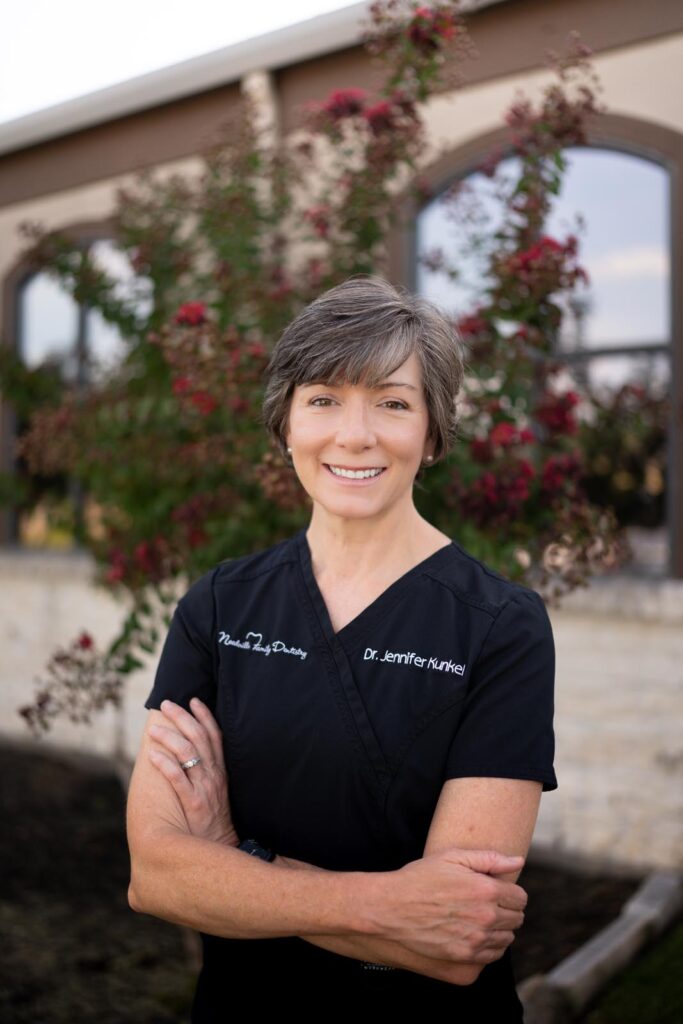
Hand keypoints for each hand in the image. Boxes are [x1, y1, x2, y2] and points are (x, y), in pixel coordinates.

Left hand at [148, 698, 239, 847]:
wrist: (219, 850)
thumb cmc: (214, 821)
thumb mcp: (218, 793)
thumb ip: (208, 773)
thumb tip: (192, 754)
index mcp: (221, 771)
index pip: (215, 736)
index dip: (205, 716)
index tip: (193, 700)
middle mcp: (214, 776)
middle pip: (199, 738)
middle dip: (182, 718)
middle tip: (166, 704)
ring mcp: (204, 789)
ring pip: (188, 754)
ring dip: (170, 737)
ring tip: (154, 729)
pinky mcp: (193, 804)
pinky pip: (178, 779)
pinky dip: (165, 764)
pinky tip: (152, 755)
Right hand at [375, 847, 527, 966]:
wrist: (390, 910)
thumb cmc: (419, 879)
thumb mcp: (451, 857)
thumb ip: (489, 858)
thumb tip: (518, 861)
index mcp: (486, 891)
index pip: (520, 898)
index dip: (509, 893)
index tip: (496, 891)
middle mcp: (485, 919)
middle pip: (516, 919)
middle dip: (505, 910)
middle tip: (484, 903)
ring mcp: (476, 943)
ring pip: (506, 939)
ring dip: (498, 929)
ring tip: (476, 918)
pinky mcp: (465, 961)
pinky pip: (492, 956)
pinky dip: (487, 947)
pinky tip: (471, 934)